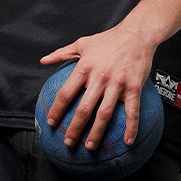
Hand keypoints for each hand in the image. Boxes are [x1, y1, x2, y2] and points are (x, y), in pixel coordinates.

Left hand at [41, 17, 156, 149]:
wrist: (137, 34)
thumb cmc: (108, 39)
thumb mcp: (82, 43)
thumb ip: (62, 53)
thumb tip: (43, 60)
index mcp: (84, 68)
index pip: (66, 93)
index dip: (57, 110)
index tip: (52, 122)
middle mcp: (100, 78)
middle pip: (83, 109)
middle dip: (74, 128)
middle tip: (68, 142)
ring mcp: (117, 84)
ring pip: (104, 113)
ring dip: (96, 132)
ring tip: (90, 146)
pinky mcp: (133, 87)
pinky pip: (132, 111)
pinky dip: (131, 128)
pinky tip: (128, 142)